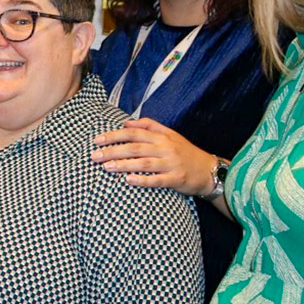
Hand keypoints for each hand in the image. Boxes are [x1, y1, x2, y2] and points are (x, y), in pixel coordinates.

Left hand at [92, 118, 218, 195]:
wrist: (209, 170)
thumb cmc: (185, 152)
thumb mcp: (170, 134)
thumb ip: (149, 126)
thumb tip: (127, 123)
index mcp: (162, 136)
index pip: (134, 133)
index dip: (114, 135)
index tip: (97, 140)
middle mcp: (165, 148)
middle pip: (135, 147)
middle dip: (113, 151)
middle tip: (94, 156)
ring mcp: (171, 164)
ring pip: (144, 163)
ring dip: (123, 164)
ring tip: (106, 167)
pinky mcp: (176, 179)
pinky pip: (158, 180)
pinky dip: (143, 180)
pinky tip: (128, 180)